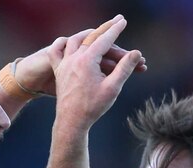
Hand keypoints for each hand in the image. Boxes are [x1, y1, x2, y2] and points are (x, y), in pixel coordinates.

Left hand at [13, 15, 145, 97]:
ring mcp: (64, 64)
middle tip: (117, 20)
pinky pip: (56, 51)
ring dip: (88, 33)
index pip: (104, 39)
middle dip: (105, 28)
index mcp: (87, 61)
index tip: (123, 21)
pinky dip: (63, 44)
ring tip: (98, 30)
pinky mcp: (58, 71)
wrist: (71, 122)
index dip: (115, 29)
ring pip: (75, 41)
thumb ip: (125, 68)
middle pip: (92, 37)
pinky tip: (70, 42)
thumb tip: (136, 53)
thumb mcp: (113, 88)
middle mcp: (73, 58)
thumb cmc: (93, 107)